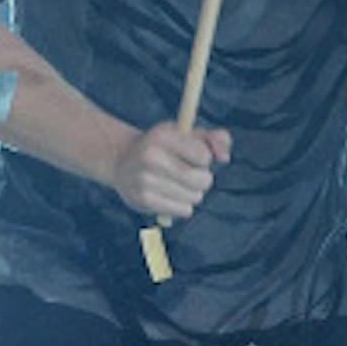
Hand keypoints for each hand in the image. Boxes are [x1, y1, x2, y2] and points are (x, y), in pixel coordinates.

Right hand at [111, 122, 230, 217]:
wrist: (122, 161)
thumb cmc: (163, 146)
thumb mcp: (186, 134)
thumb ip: (213, 139)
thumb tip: (225, 157)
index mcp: (162, 135)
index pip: (204, 156)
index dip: (204, 158)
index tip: (192, 156)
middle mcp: (151, 156)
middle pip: (202, 180)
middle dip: (203, 179)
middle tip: (190, 174)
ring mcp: (144, 180)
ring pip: (195, 197)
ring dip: (193, 194)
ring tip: (178, 185)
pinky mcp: (142, 200)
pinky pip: (184, 211)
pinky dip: (183, 206)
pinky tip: (170, 196)